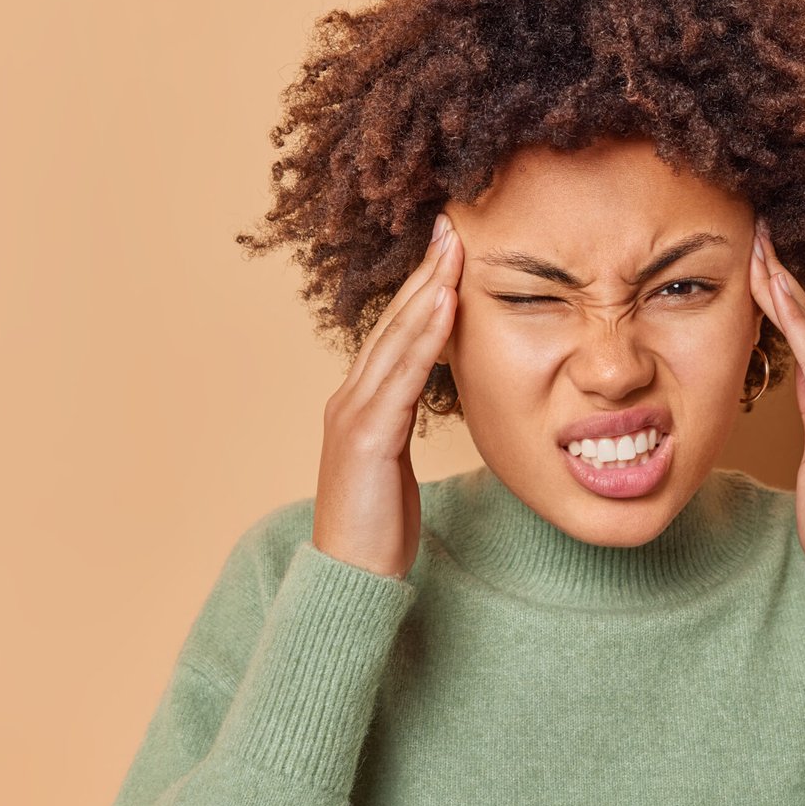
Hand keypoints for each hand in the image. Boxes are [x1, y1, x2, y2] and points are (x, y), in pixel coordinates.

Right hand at [312, 213, 462, 578]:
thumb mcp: (399, 466)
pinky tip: (446, 305)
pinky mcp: (364, 438)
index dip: (422, 289)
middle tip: (452, 225)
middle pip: (393, 323)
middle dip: (425, 272)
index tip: (449, 248)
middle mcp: (350, 400)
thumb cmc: (380, 529)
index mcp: (361, 404)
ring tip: (454, 249)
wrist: (351, 580)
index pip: (396, 334)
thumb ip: (406, 425)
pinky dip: (424, 338)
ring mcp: (353, 416)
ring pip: (396, 340)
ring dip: (427, 291)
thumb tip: (431, 397)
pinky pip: (401, 378)